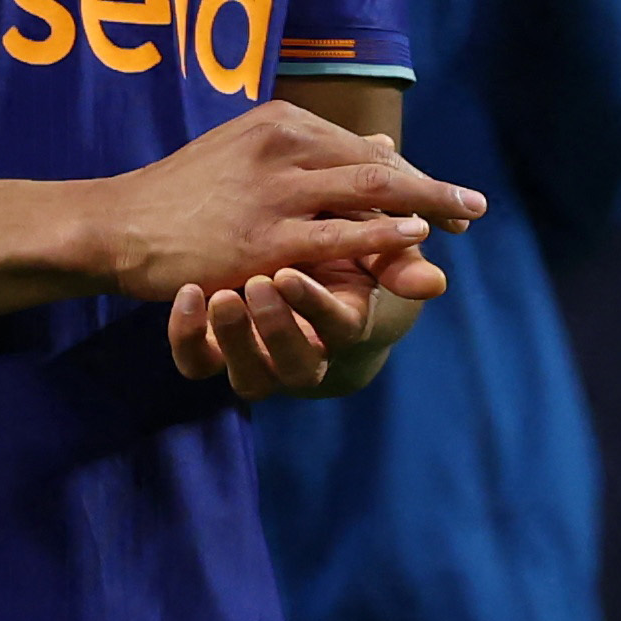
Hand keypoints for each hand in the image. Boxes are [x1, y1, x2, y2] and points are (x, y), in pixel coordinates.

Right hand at [100, 101, 483, 310]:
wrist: (121, 225)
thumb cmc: (185, 195)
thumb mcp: (248, 153)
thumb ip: (313, 152)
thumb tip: (384, 144)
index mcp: (280, 121)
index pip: (361, 147)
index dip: (412, 173)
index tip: (445, 197)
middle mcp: (282, 145)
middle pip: (376, 165)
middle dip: (431, 188)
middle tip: (472, 209)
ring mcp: (274, 191)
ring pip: (369, 191)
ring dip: (425, 206)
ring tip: (462, 220)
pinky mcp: (264, 237)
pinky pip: (340, 234)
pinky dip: (384, 233)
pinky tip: (416, 237)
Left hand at [167, 265, 403, 398]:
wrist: (277, 254)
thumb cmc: (332, 245)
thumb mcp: (358, 243)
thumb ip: (393, 255)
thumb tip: (434, 284)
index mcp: (340, 324)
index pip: (337, 328)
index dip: (314, 307)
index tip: (289, 274)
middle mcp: (300, 353)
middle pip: (295, 367)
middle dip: (275, 330)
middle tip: (255, 286)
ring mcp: (254, 359)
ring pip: (247, 377)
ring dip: (234, 338)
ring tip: (220, 295)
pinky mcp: (212, 354)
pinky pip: (196, 364)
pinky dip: (186, 336)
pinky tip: (186, 295)